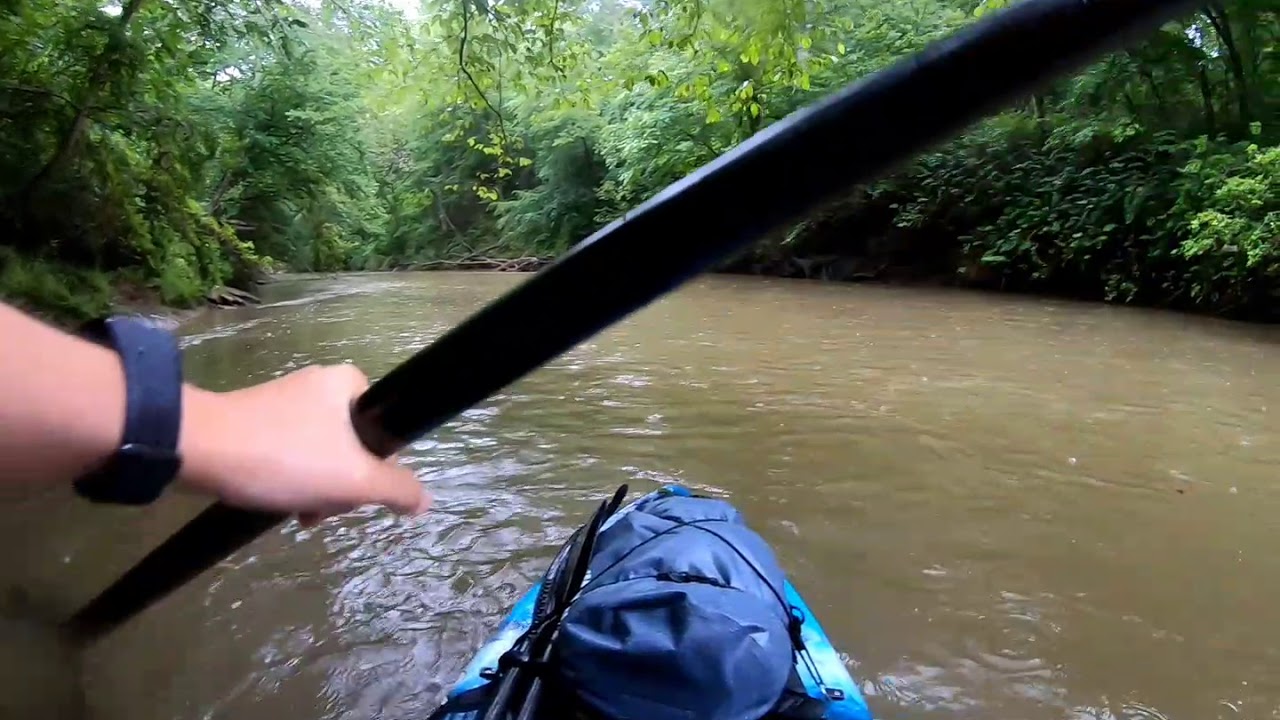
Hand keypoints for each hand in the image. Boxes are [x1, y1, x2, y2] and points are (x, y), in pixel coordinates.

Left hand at [178, 364, 430, 525]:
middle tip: (324, 505)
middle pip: (352, 444)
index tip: (358, 488)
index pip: (383, 425)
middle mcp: (316, 385)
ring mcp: (282, 403)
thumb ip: (396, 489)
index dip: (378, 463)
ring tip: (297, 511)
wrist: (195, 449)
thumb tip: (424, 501)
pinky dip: (288, 480)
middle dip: (342, 483)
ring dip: (315, 488)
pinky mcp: (253, 422)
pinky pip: (289, 455)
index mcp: (346, 383)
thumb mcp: (353, 480)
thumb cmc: (282, 456)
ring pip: (320, 454)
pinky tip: (276, 502)